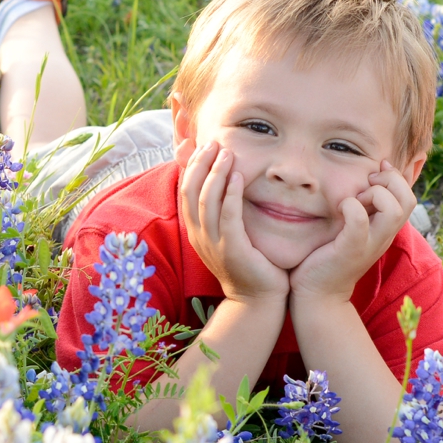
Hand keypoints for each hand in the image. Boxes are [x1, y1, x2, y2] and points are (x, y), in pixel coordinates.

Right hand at [177, 139, 288, 304]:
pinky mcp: (233, 249)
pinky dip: (231, 194)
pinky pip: (228, 216)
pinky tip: (238, 177)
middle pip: (191, 191)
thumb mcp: (227, 233)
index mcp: (195, 230)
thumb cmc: (247, 262)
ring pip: (207, 200)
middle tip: (215, 143)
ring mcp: (214, 243)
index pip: (185, 190)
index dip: (192, 166)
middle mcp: (199, 235)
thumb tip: (220, 182)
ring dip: (216, 173)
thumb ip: (222, 209)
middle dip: (201, 164)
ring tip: (227, 153)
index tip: (205, 146)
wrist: (257, 299)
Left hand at [289, 160, 413, 302]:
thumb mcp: (350, 229)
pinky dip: (349, 206)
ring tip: (356, 199)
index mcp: (385, 229)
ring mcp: (369, 244)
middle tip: (366, 185)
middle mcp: (383, 236)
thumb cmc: (328, 256)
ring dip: (374, 195)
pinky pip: (359, 219)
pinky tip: (338, 209)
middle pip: (408, 200)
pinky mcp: (351, 249)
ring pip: (393, 210)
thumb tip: (361, 180)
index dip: (395, 177)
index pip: (408, 197)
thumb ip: (360, 209)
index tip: (374, 171)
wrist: (317, 295)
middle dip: (390, 181)